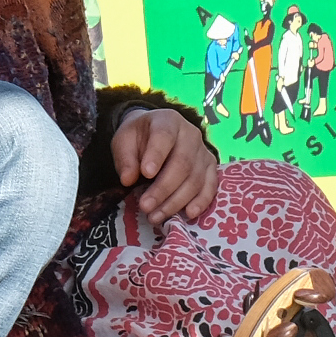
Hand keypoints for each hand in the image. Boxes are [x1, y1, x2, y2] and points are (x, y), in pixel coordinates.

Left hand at [115, 105, 219, 230]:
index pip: (164, 136)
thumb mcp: (124, 140)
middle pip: (182, 164)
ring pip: (195, 179)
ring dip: (176, 201)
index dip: (156, 155)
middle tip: (145, 206)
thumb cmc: (139, 137)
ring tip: (156, 216)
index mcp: (167, 120)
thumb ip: (125, 158)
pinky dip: (200, 202)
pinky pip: (210, 187)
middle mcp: (191, 134)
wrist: (155, 133)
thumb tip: (128, 180)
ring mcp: (204, 152)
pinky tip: (188, 214)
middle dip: (163, 188)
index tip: (145, 174)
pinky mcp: (212, 169)